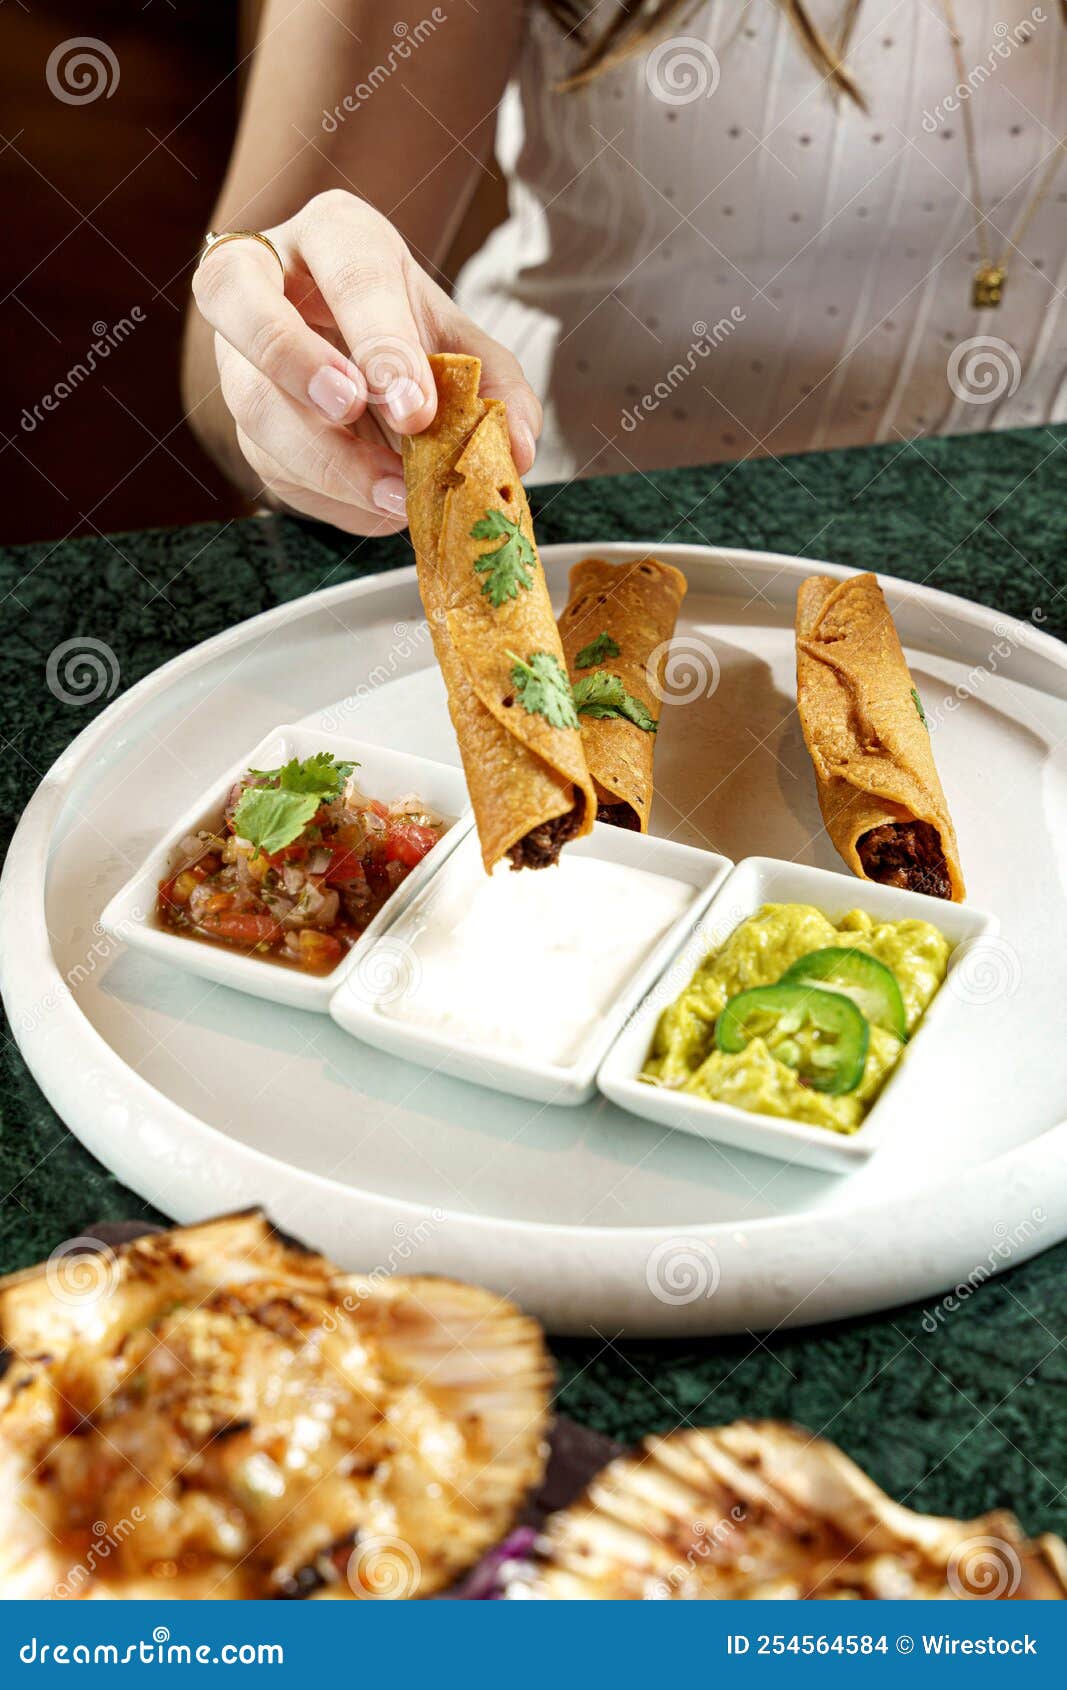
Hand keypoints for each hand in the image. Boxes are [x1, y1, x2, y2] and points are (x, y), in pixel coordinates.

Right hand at [191, 190, 541, 535]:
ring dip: (322, 457)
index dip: (380, 340)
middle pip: (242, 302)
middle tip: (351, 410)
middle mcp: (263, 277)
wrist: (364, 356)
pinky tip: (377, 505)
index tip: (415, 407)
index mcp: (333, 236)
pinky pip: (266, 461)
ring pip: (250, 399)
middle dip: (298, 363)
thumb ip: (496, 386)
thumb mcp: (460, 344)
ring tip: (393, 494)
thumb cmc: (408, 333)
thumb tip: (515, 450)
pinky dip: (327, 493)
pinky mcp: (239, 418)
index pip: (347, 273)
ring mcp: (237, 349)